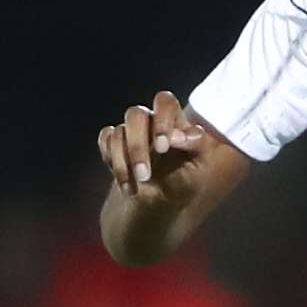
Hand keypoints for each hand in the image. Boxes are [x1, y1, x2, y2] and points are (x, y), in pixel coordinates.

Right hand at [97, 91, 218, 212]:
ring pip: (118, 131)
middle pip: (135, 114)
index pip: (164, 101)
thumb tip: (178, 135)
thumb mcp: (201, 166)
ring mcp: (131, 132)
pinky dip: (112, 161)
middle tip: (144, 175)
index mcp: (175, 121)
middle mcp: (151, 121)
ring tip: (136, 186)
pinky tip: (126, 183)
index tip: (162, 148)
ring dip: (123, 162)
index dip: (161, 120)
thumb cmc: (185, 182)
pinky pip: (105, 140)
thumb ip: (197, 145)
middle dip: (137, 147)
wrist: (162, 204)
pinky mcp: (114, 144)